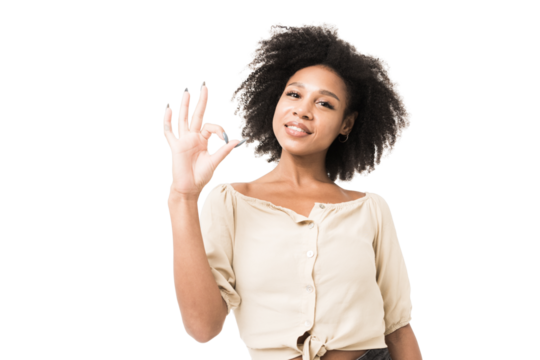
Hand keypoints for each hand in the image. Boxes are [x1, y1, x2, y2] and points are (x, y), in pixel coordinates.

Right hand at [163, 81, 242, 197]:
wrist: (189, 188)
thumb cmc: (202, 176)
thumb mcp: (215, 162)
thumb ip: (224, 151)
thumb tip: (238, 140)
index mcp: (203, 139)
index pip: (212, 126)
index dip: (220, 130)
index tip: (226, 140)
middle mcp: (193, 137)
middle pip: (197, 115)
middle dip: (201, 100)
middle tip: (204, 84)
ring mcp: (183, 140)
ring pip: (183, 119)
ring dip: (185, 105)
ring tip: (187, 91)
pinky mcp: (175, 147)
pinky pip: (169, 132)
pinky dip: (168, 121)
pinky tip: (168, 109)